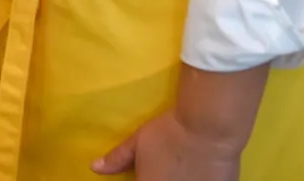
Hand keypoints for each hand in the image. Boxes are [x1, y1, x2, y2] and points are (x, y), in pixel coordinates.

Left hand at [91, 112, 242, 180]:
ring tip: (182, 169)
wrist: (209, 127)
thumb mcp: (138, 143)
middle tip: (163, 169)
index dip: (141, 180)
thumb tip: (94, 167)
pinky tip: (199, 172)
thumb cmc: (169, 133)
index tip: (144, 175)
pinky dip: (199, 179)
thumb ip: (117, 159)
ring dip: (177, 180)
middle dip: (158, 179)